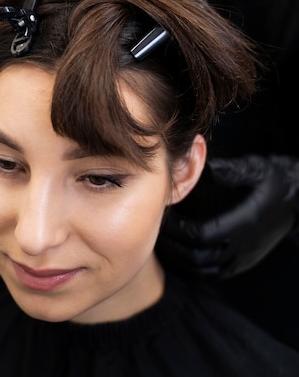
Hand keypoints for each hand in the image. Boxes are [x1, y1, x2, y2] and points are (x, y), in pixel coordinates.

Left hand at [158, 155, 298, 278]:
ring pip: (205, 270)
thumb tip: (204, 167)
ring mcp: (244, 257)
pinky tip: (182, 256)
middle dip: (175, 247)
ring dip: (181, 261)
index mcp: (244, 222)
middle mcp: (243, 244)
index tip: (166, 217)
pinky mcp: (243, 262)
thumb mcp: (256, 169)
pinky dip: (194, 270)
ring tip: (165, 244)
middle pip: (200, 257)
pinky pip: (214, 274)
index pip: (204, 234)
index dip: (181, 230)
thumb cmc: (276, 180)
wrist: (298, 202)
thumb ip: (230, 171)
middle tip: (157, 232)